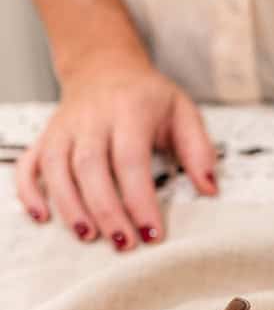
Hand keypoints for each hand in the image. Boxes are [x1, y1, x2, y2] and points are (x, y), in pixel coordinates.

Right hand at [16, 49, 216, 248]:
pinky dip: (30, 192)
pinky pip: (28, 165)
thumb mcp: (183, 111)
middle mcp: (91, 118)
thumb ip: (199, 150)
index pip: (131, 159)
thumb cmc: (147, 97)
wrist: (105, 66)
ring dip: (70, 206)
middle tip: (124, 243)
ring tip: (89, 237)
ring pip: (57, 168)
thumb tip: (210, 188)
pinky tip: (42, 218)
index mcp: (129, 110)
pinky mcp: (45, 137)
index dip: (139, 199)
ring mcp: (64, 128)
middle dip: (106, 210)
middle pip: (90, 166)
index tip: (152, 233)